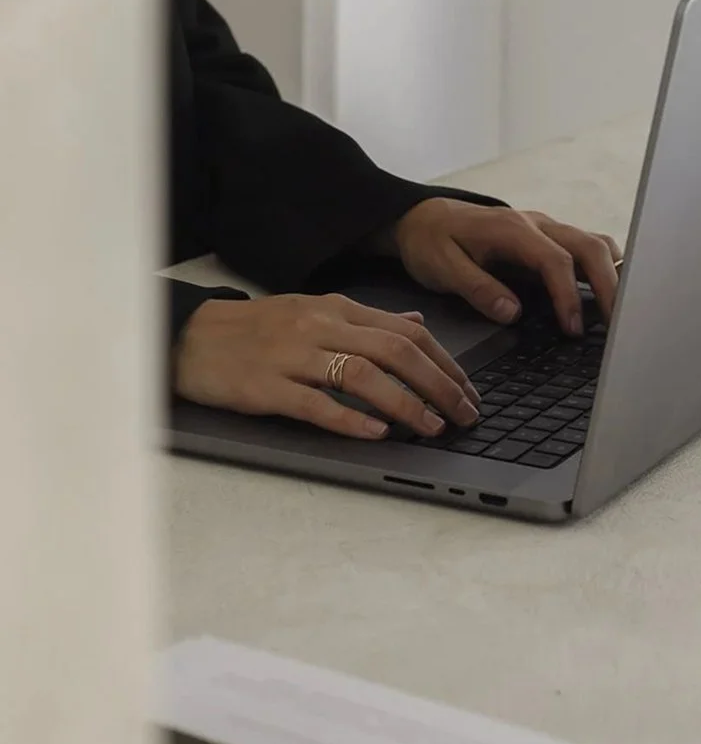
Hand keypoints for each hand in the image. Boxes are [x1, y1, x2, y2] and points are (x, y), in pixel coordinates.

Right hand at [173, 293, 480, 439]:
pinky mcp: (266, 387)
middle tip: (465, 415)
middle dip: (439, 386)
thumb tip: (415, 322)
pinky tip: (377, 435)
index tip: (468, 390)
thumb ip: (367, 320)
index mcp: (336, 308)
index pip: (407, 331)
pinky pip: (316, 404)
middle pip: (396, 352)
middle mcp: (320, 326)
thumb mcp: (315, 311)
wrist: (190, 337)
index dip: (445, 362)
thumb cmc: (256, 329)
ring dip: (405, 404)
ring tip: (431, 427)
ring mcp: (293, 356)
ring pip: (363, 376)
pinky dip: (351, 420)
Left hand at [393, 200, 621, 334]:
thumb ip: (478, 288)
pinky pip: (586, 247)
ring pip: (594, 243)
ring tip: (622, 311)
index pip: (556, 262)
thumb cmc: (431, 240)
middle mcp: (536, 224)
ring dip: (613, 274)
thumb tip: (512, 312)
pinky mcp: (547, 238)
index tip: (573, 329)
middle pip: (589, 247)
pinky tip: (610, 291)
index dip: (570, 297)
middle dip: (610, 286)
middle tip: (618, 325)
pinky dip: (604, 267)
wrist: (422, 217)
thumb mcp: (442, 267)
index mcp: (513, 230)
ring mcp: (545, 229)